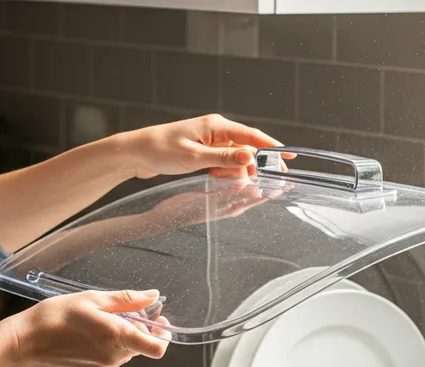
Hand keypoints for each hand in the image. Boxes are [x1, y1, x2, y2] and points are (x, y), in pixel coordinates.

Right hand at [1, 289, 167, 366]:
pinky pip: (109, 361)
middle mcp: (113, 358)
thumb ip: (126, 300)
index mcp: (116, 337)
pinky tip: (85, 338)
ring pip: (124, 353)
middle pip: (140, 345)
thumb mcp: (92, 298)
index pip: (157, 347)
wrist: (24, 343)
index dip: (163, 333)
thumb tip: (152, 296)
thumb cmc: (54, 317)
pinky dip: (104, 349)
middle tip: (114, 311)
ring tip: (94, 323)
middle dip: (135, 328)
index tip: (157, 320)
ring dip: (118, 338)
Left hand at [119, 114, 284, 179]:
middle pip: (247, 148)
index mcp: (216, 126)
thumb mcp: (194, 157)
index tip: (289, 156)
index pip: (252, 136)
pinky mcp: (203, 152)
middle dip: (255, 166)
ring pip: (235, 159)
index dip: (272, 147)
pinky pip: (223, 164)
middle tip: (266, 182)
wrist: (135, 152)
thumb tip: (250, 158)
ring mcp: (209, 142)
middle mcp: (216, 131)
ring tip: (224, 182)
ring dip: (235, 173)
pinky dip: (224, 174)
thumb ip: (223, 159)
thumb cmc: (160, 149)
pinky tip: (218, 180)